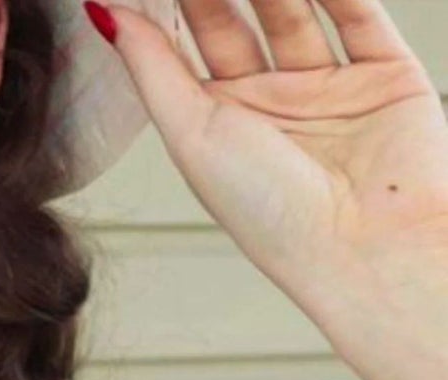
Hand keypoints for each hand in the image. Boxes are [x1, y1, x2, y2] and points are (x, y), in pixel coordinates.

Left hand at [97, 0, 447, 301]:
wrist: (363, 246)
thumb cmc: (271, 216)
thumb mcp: (192, 135)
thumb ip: (152, 70)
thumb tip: (105, 14)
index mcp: (213, 129)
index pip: (181, 48)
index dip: (163, 7)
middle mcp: (266, 106)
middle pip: (234, 18)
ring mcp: (324, 87)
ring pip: (293, 6)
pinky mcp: (385, 74)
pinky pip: (359, 12)